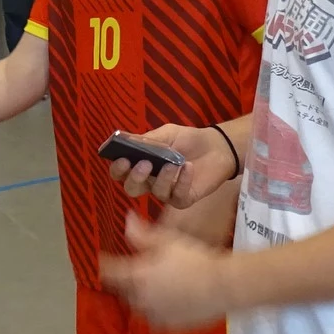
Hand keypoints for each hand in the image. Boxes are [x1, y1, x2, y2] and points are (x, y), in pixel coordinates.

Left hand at [101, 214, 232, 330]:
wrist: (223, 286)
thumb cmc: (195, 260)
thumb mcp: (167, 241)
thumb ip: (142, 235)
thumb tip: (126, 220)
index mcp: (137, 277)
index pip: (110, 272)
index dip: (102, 264)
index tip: (99, 259)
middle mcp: (141, 299)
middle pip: (123, 291)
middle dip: (125, 281)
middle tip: (134, 269)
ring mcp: (155, 315)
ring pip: (138, 306)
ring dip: (139, 296)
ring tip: (153, 284)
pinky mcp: (169, 327)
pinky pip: (155, 318)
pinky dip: (156, 309)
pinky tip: (167, 299)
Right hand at [107, 123, 236, 209]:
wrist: (215, 146)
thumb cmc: (187, 140)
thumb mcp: (166, 134)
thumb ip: (148, 140)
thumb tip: (126, 140)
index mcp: (140, 165)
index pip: (120, 172)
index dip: (118, 169)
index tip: (122, 159)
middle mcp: (149, 182)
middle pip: (132, 189)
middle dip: (135, 178)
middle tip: (145, 164)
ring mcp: (166, 192)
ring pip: (156, 192)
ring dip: (162, 178)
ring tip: (172, 163)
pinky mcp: (183, 199)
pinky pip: (177, 196)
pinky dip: (182, 181)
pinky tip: (188, 167)